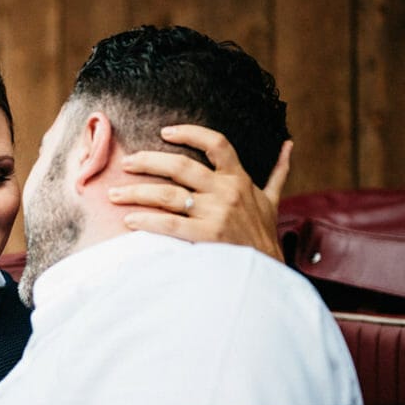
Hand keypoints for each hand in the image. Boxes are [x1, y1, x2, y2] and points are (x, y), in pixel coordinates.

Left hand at [108, 124, 290, 260]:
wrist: (267, 272)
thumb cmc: (263, 235)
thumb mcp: (273, 200)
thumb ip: (277, 171)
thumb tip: (289, 145)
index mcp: (238, 179)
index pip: (216, 143)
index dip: (190, 133)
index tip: (165, 132)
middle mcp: (226, 192)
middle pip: (179, 166)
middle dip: (147, 162)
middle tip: (126, 163)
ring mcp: (216, 213)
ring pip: (167, 194)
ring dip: (136, 192)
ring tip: (114, 194)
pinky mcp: (206, 236)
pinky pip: (169, 224)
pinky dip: (146, 220)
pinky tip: (129, 220)